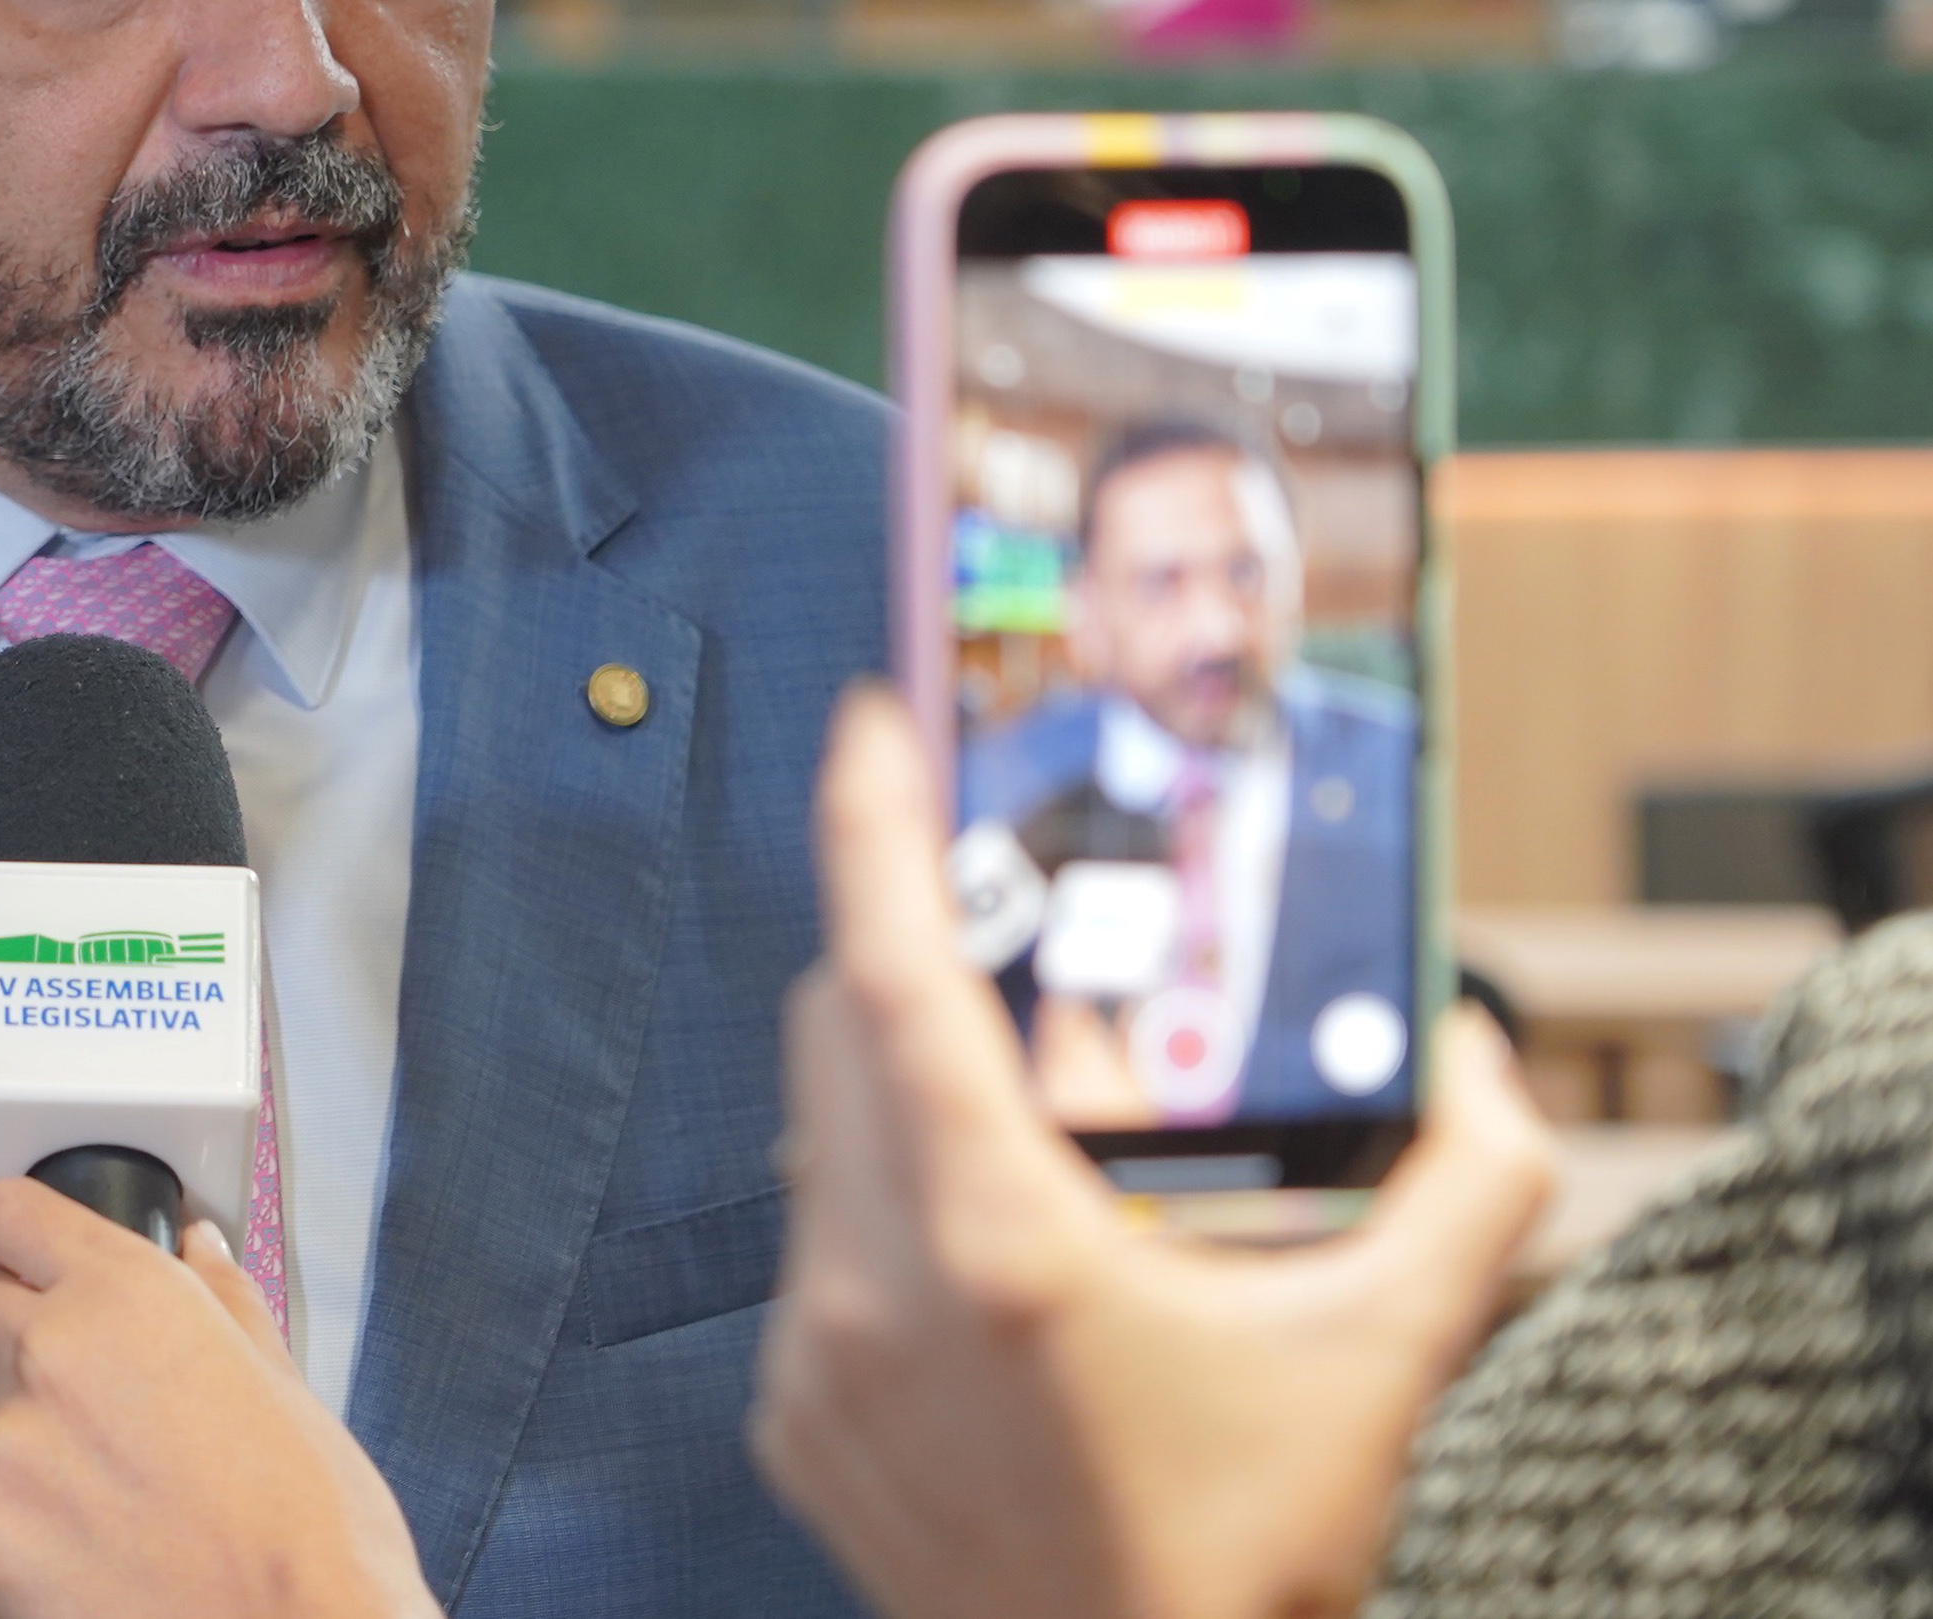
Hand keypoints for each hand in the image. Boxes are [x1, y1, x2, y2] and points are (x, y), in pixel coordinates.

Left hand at [0, 1181, 435, 1618]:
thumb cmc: (313, 1521)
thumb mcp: (282, 1382)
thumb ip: (220, 1301)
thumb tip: (198, 1247)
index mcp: (124, 1294)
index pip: (7, 1214)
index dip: (18, 1240)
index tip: (29, 1263)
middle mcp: (48, 1354)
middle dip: (11, 1341)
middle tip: (82, 1399)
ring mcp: (5, 1453)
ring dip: (23, 1453)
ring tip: (112, 1504)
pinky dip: (23, 1541)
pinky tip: (96, 1564)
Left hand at [751, 688, 1553, 1618]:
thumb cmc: (1246, 1548)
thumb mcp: (1381, 1357)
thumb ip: (1464, 1190)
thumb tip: (1477, 1061)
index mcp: (997, 1240)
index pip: (895, 973)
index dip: (873, 831)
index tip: (868, 729)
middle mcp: (874, 1283)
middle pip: (838, 1029)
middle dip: (901, 945)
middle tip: (990, 916)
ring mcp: (813, 1354)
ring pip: (814, 1133)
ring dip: (891, 1080)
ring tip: (1008, 1094)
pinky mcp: (789, 1417)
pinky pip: (811, 1247)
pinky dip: (877, 1206)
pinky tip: (975, 1247)